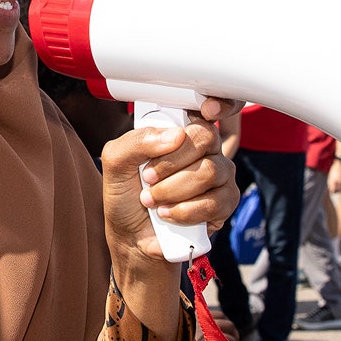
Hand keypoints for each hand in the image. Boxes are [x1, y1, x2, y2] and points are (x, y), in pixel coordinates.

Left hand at [98, 98, 238, 266]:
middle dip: (170, 163)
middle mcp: (205, 149)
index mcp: (180, 130)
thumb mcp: (116, 162)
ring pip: (210, 172)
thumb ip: (136, 141)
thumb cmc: (126, 194)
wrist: (131, 237)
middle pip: (205, 139)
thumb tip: (175, 135)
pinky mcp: (225, 204)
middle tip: (148, 179)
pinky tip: (169, 215)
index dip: (217, 103)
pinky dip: (185, 211)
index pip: (203, 109)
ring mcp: (220, 176)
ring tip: (153, 201)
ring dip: (173, 190)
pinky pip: (216, 202)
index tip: (207, 108)